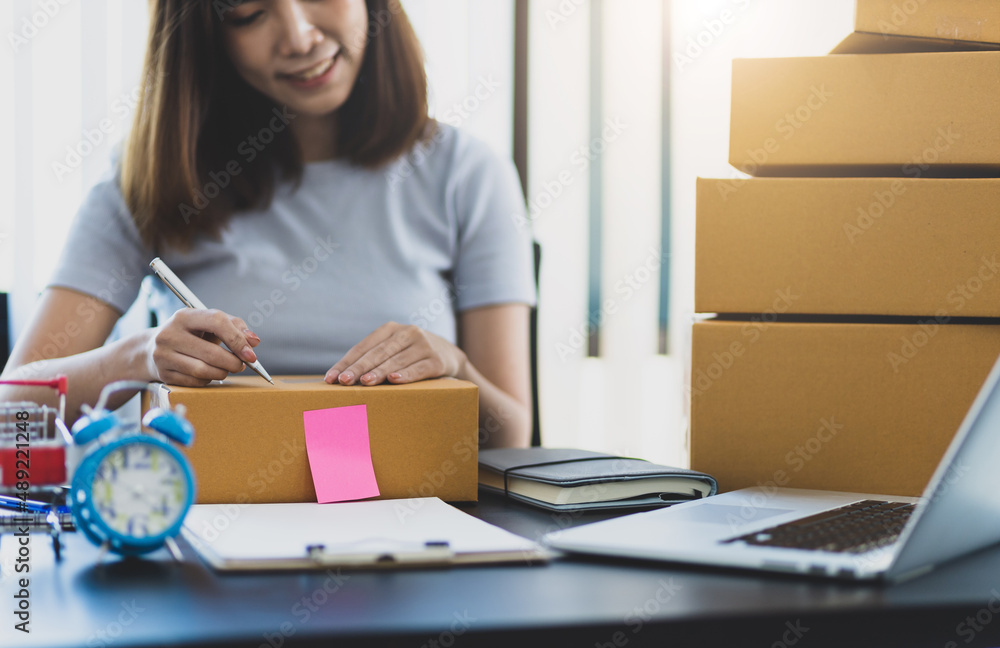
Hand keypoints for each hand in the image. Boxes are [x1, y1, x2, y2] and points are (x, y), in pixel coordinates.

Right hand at [144, 309, 260, 385]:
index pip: (216, 322)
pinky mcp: (163, 374)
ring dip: (222, 373)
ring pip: (203, 370)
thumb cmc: (189, 335)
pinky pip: (195, 382)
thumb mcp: (208, 323)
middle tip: (242, 365)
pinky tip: (209, 373)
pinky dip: (208, 380)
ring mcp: (163, 355)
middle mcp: (169, 334)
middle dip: (233, 362)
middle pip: (211, 352)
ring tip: (227, 369)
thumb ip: (234, 327)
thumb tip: (254, 341)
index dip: (237, 339)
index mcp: (183, 316)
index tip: (251, 354)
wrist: (151, 349)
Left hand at [325, 322, 466, 385]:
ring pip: (397, 360)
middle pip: (378, 352)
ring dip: (380, 372)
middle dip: (359, 368)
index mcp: (391, 328)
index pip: (363, 347)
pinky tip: (394, 380)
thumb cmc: (410, 357)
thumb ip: (373, 359)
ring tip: (365, 382)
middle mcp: (408, 332)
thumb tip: (340, 380)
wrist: (450, 355)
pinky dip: (407, 375)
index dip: (346, 362)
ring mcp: (424, 345)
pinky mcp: (438, 360)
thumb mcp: (394, 350)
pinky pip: (420, 369)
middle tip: (344, 381)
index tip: (331, 378)